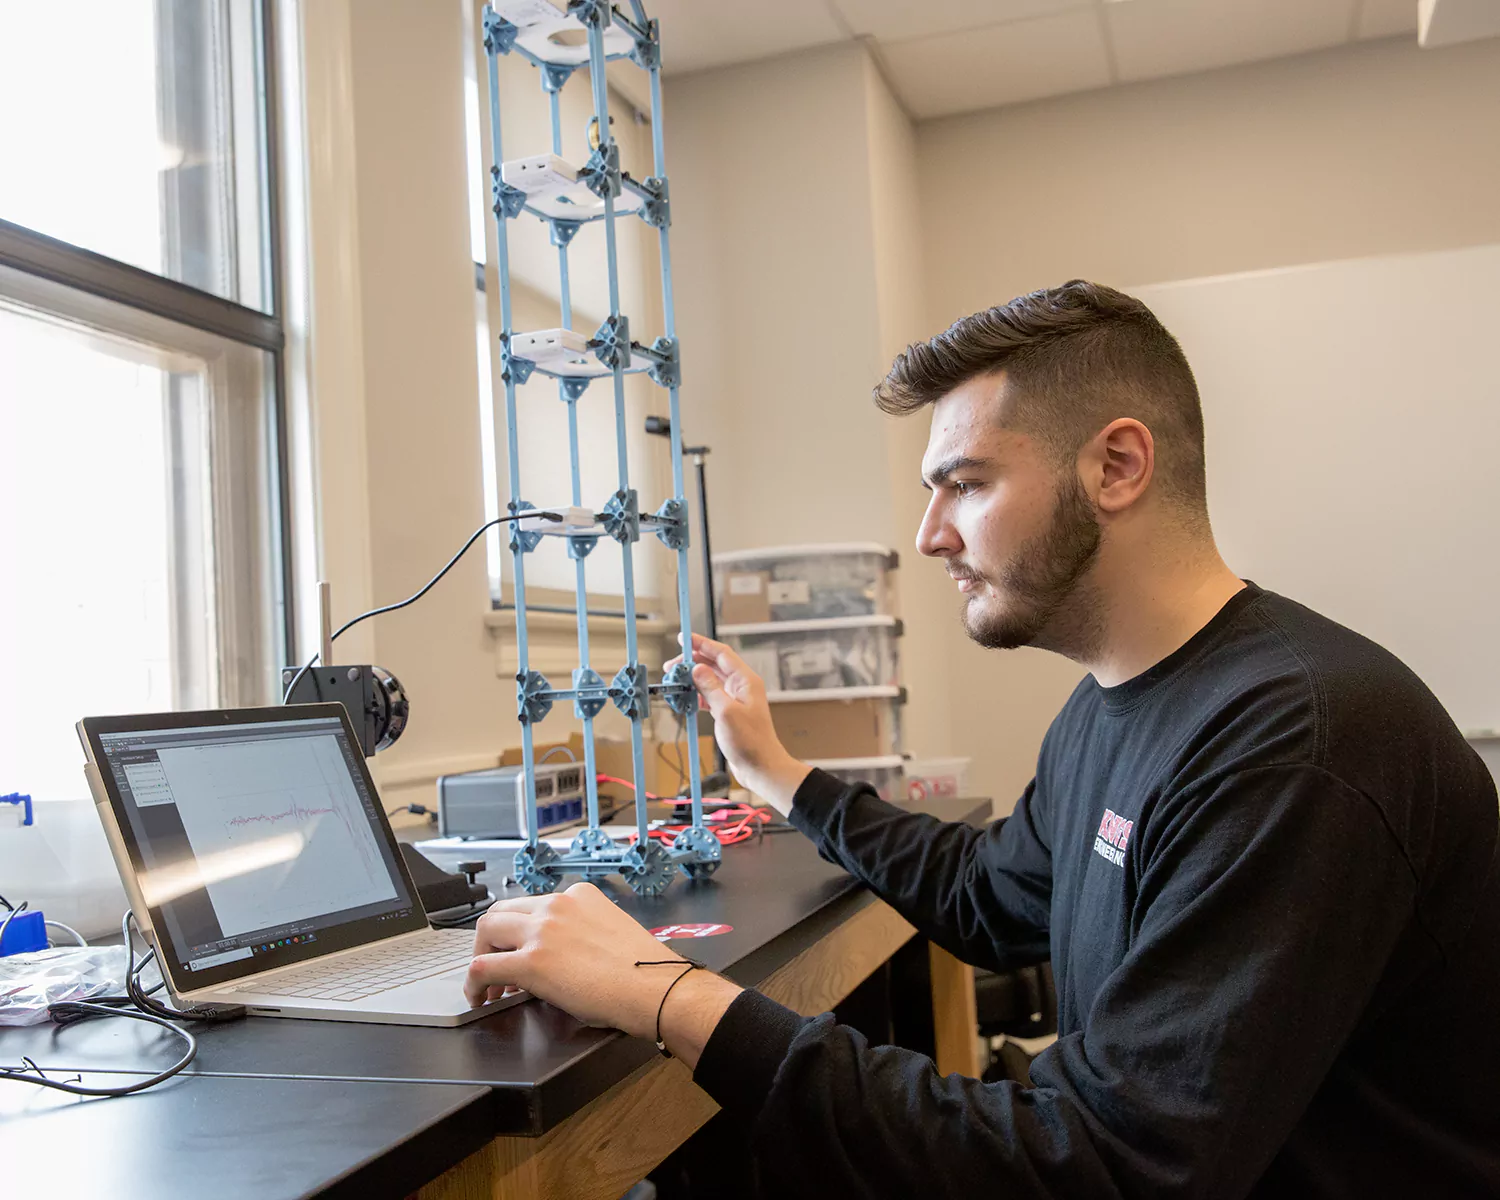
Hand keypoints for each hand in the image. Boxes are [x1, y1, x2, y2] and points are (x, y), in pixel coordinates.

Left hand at [463, 882, 723, 1037]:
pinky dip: (474, 984)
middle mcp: (557, 905)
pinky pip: (483, 967)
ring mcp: (542, 930)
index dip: (520, 931)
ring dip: (480, 955)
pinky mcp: (532, 961)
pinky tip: (480, 998)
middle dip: (492, 939)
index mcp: (579, 895)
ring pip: (486, 930)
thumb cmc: (643, 969)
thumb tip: (561, 955)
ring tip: (488, 985)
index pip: (533, 904)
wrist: (654, 986)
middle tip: (496, 964)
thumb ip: (580, 931)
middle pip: (502, 911)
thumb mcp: (609, 931)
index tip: (521, 949)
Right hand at [664, 633, 811, 812]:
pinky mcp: (729, 712)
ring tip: (674, 681)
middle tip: (672, 666)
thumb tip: (697, 669)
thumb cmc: (750, 742)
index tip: (684, 638)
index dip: (702, 643)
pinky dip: (697, 695)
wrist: (760, 766)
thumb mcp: (726, 712)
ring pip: (710, 680)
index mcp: (746, 680)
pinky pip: (710, 696)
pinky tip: (686, 698)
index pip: (722, 653)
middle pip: (714, 665)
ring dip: (693, 679)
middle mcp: (741, 686)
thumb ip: (711, 687)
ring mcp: (735, 699)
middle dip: (693, 662)